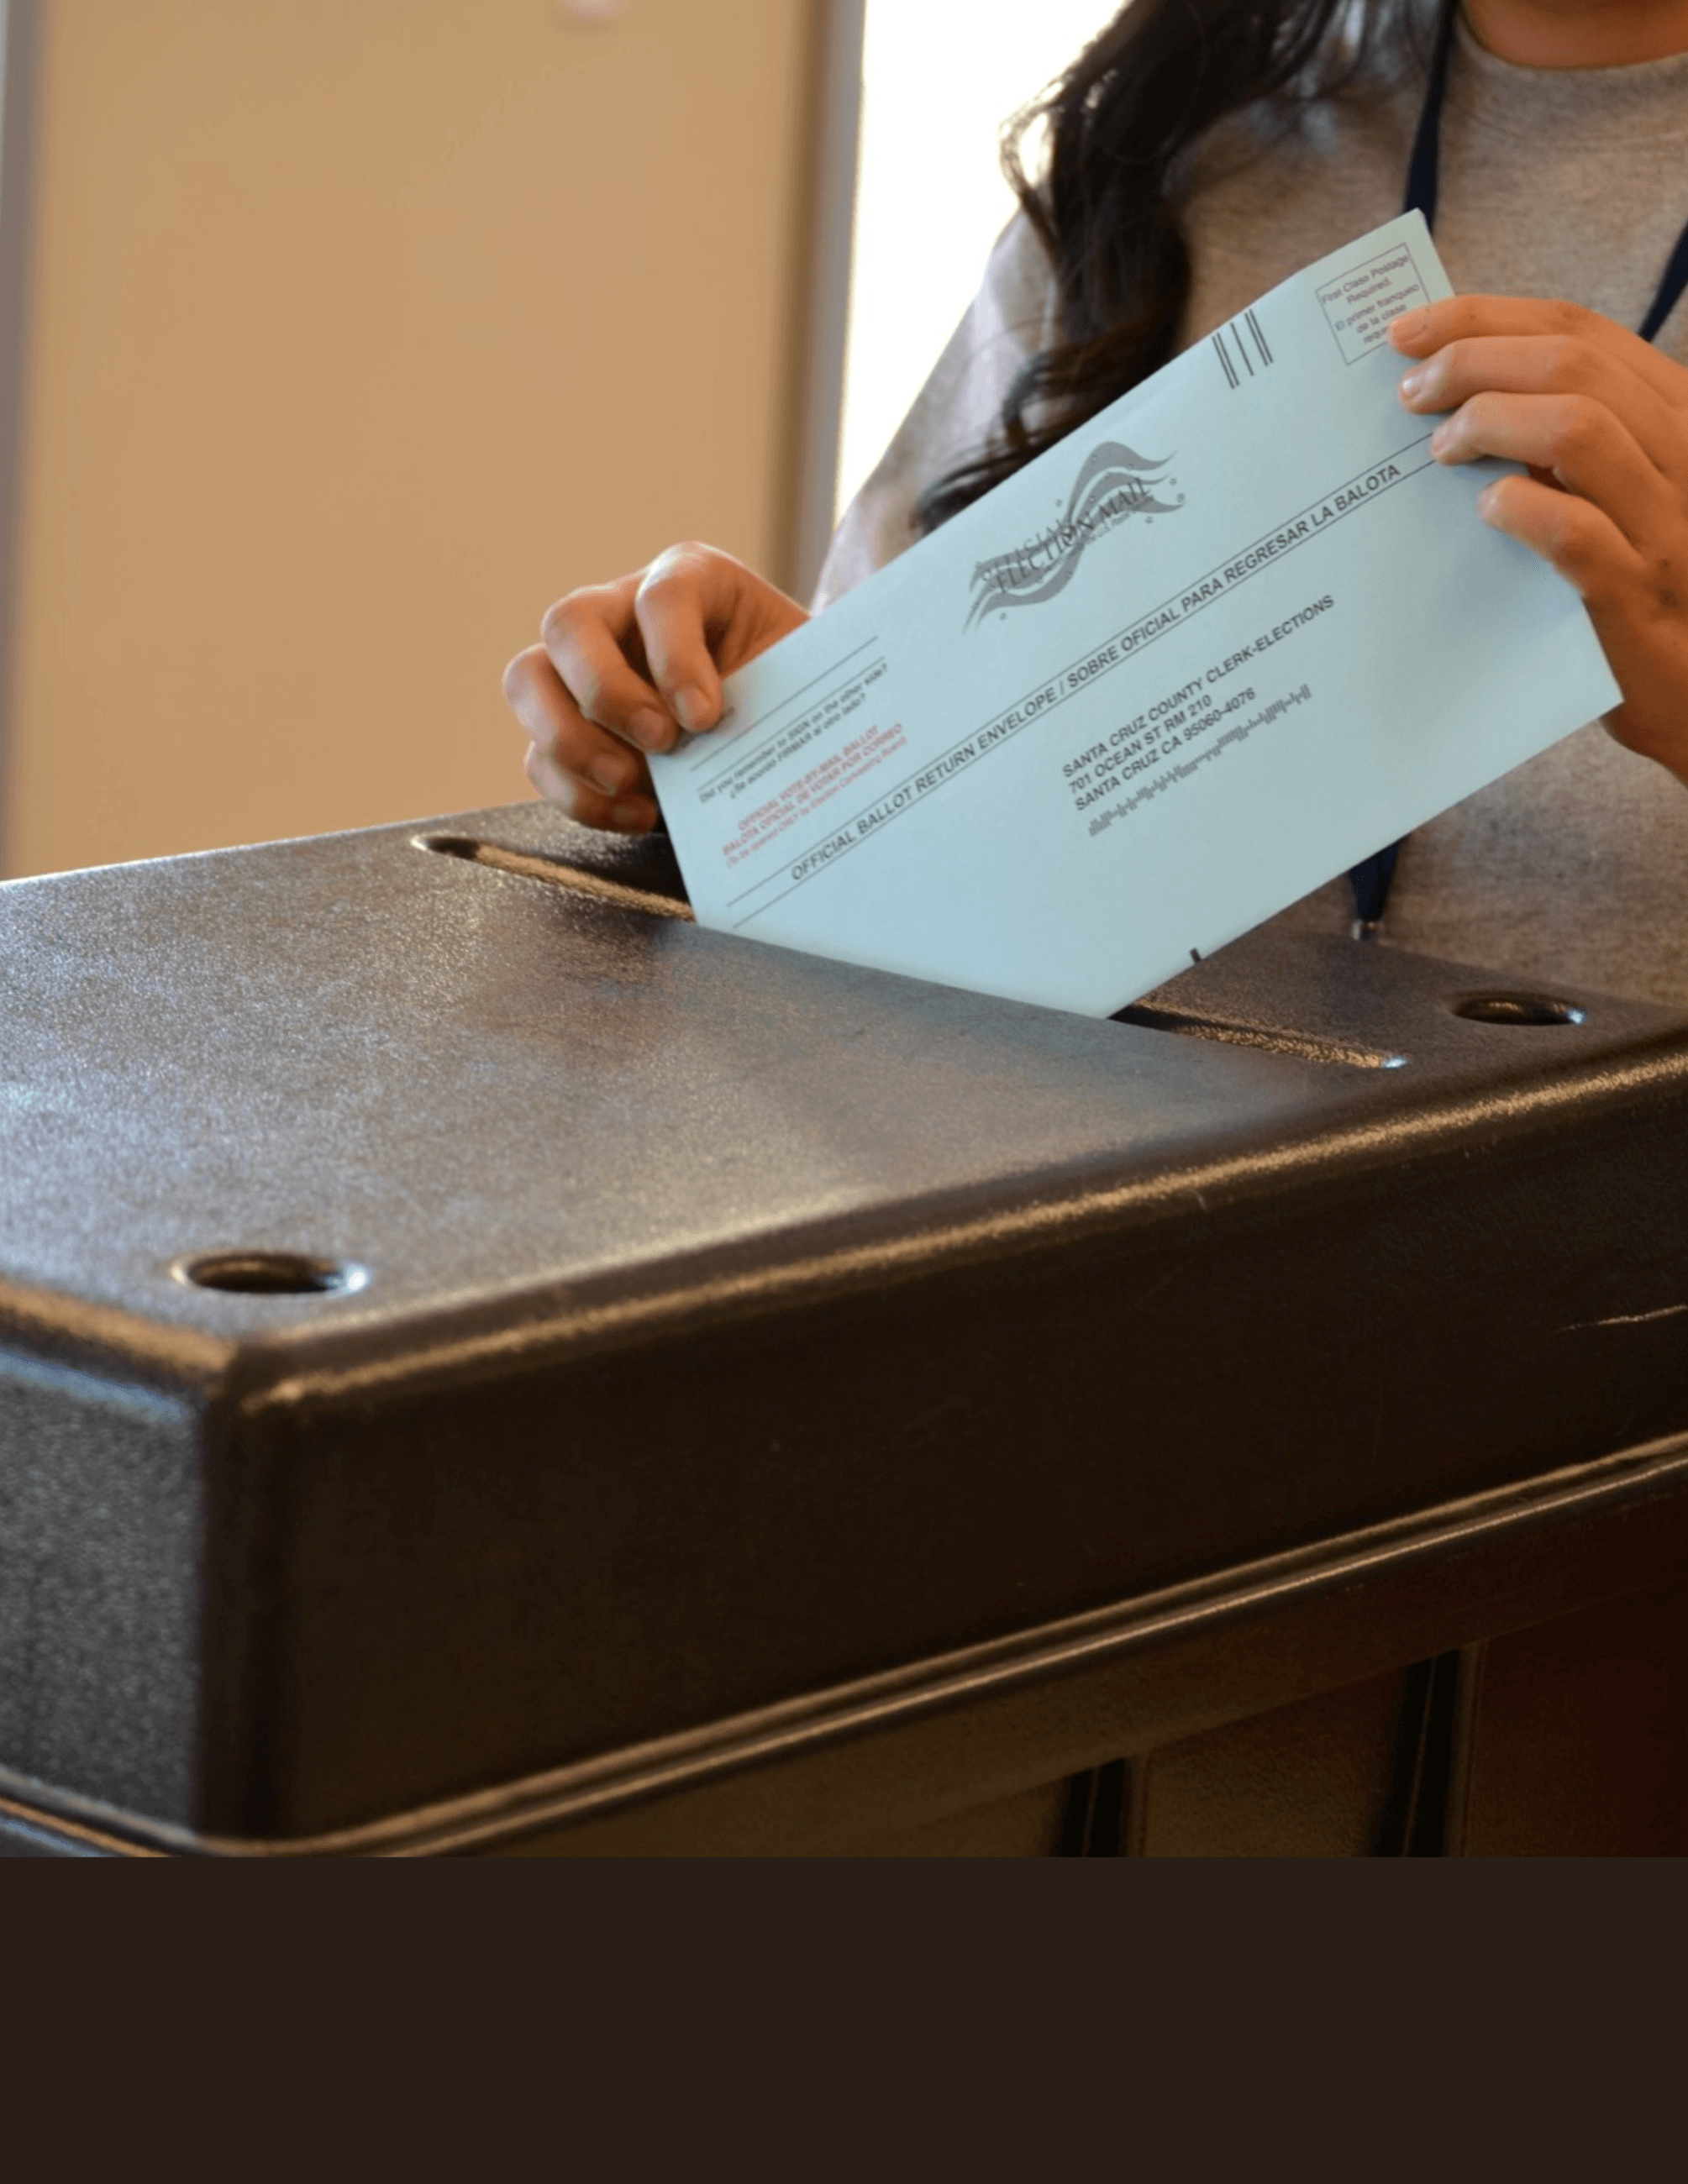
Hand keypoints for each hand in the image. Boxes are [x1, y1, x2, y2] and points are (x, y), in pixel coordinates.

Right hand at [502, 543, 808, 832]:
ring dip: (570, 741)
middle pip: (569, 624)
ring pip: (528, 681)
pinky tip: (640, 813)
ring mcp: (585, 672)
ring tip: (631, 784)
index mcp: (691, 581)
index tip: (705, 717)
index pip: (662, 597)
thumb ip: (782, 691)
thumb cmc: (797, 694)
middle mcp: (623, 614)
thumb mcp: (804, 677)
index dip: (675, 655)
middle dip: (605, 691)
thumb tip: (754, 735)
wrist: (792, 731)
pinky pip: (541, 759)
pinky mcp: (572, 732)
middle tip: (661, 743)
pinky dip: (581, 794)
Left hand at [1392, 296, 1687, 782]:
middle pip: (1571, 366)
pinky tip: (1485, 509)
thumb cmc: (1651, 586)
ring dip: (1489, 422)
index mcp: (1675, 416)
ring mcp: (1664, 525)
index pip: (1581, 333)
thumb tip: (1468, 396)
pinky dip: (1521, 508)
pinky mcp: (1635, 595)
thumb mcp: (1628, 494)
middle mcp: (1681, 455)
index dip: (1487, 319)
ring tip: (1439, 449)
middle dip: (1473, 362)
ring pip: (1578, 430)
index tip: (1409, 332)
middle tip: (1409, 394)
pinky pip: (1576, 532)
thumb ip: (1574, 442)